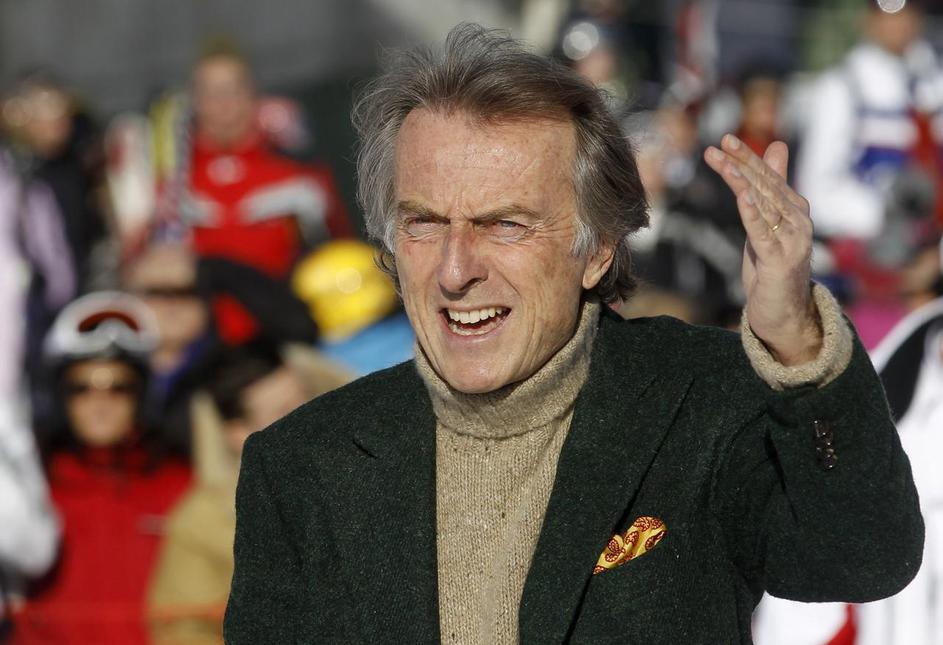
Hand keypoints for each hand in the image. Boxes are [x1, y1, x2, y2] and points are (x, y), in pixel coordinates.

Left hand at [704, 135, 821, 365]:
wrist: (785, 313)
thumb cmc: (773, 266)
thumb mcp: (769, 222)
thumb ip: (774, 186)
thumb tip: (777, 145)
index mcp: (794, 210)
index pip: (768, 177)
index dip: (748, 157)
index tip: (724, 140)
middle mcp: (798, 221)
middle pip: (766, 186)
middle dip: (742, 163)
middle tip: (721, 142)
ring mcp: (792, 242)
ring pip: (764, 206)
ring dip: (743, 183)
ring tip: (726, 164)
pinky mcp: (780, 262)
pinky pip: (763, 234)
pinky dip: (753, 214)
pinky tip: (743, 197)